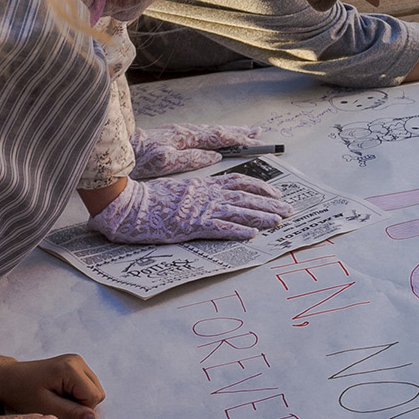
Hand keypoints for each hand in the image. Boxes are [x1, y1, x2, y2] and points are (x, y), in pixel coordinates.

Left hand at [0, 350, 104, 418]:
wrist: (9, 379)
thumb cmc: (23, 393)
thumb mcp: (46, 407)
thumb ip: (72, 413)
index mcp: (71, 369)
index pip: (94, 397)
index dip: (81, 411)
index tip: (61, 411)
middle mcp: (78, 361)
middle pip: (97, 392)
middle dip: (82, 405)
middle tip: (59, 406)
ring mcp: (77, 361)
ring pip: (94, 389)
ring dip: (79, 400)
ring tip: (58, 400)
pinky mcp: (74, 365)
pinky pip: (87, 385)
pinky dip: (77, 394)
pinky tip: (60, 394)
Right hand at [89, 167, 286, 243]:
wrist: (128, 204)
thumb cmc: (148, 199)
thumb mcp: (176, 189)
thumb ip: (195, 193)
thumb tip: (208, 196)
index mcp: (203, 186)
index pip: (238, 182)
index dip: (259, 186)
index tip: (275, 191)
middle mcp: (206, 195)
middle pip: (245, 197)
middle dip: (270, 203)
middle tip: (289, 209)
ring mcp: (200, 210)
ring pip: (239, 211)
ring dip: (262, 216)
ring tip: (281, 221)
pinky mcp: (192, 226)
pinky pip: (220, 229)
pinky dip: (239, 231)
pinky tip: (254, 235)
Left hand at [129, 121, 262, 177]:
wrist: (113, 150)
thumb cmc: (135, 158)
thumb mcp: (164, 161)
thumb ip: (191, 158)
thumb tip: (215, 156)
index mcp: (185, 138)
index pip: (219, 137)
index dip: (239, 139)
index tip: (255, 140)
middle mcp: (183, 133)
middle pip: (217, 131)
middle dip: (238, 132)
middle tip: (258, 133)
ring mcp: (177, 134)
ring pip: (209, 132)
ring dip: (227, 132)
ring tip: (243, 132)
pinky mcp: (170, 138)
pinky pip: (200, 135)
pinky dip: (213, 135)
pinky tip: (214, 139)